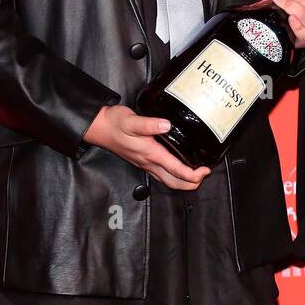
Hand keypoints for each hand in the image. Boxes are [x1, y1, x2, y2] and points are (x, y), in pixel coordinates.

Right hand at [82, 105, 209, 190]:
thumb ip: (149, 124)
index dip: (193, 174)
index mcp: (150, 154)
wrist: (99, 127)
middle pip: (173, 182)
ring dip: (183, 182)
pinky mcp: (142, 161)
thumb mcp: (131, 121)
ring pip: (167, 180)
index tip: (205, 170)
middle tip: (205, 175)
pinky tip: (179, 169)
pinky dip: (173, 176)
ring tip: (196, 175)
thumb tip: (166, 125)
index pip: (175, 170)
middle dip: (191, 183)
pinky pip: (161, 175)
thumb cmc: (114, 124)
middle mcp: (148, 162)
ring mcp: (145, 164)